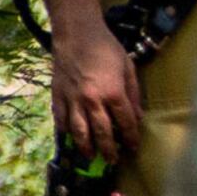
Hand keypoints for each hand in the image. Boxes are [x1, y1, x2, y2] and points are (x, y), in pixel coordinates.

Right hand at [49, 10, 144, 167]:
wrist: (77, 34)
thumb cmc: (106, 48)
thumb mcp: (128, 67)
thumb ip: (133, 94)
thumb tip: (138, 117)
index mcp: (113, 92)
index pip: (125, 123)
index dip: (131, 138)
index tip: (133, 148)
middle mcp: (92, 100)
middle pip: (102, 133)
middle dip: (109, 149)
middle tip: (113, 161)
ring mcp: (73, 100)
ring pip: (79, 132)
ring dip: (86, 147)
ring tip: (92, 157)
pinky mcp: (57, 96)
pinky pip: (61, 120)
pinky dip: (66, 132)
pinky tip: (71, 138)